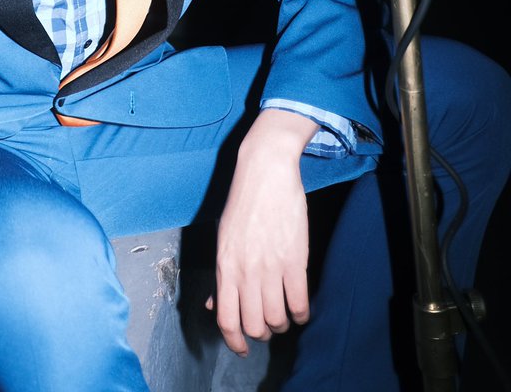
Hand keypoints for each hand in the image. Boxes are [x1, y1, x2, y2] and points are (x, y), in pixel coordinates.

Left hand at [208, 108, 316, 354]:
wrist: (265, 170)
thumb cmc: (243, 202)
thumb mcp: (224, 237)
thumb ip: (222, 274)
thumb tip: (215, 304)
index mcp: (224, 266)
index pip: (226, 319)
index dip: (234, 341)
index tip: (243, 347)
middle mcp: (245, 271)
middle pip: (253, 325)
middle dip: (261, 333)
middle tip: (267, 326)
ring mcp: (270, 267)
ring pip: (276, 318)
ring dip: (282, 324)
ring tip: (284, 315)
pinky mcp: (294, 260)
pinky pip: (299, 302)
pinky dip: (302, 313)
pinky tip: (301, 308)